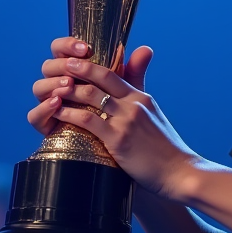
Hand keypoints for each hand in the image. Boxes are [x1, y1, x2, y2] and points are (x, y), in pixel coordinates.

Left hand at [28, 37, 197, 198]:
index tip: (76, 61)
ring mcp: (126, 120)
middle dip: (78, 70)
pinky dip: (69, 113)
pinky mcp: (119, 139)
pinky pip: (88, 120)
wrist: (179, 171)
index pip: (115, 73)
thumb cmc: (166, 150)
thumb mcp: (154, 119)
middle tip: (60, 67)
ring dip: (68, 91)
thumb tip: (128, 100)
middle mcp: (134, 104)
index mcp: (142, 98)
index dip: (93, 66)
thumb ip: (139, 106)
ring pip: (90, 96)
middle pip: (101, 78)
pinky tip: (58, 113)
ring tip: (53, 91)